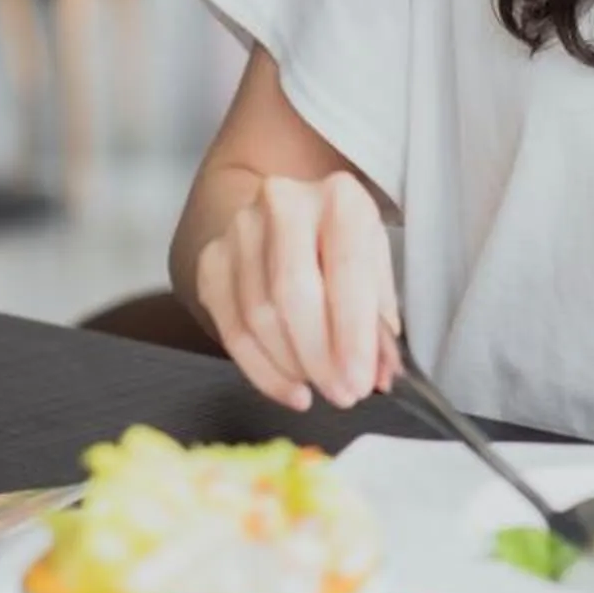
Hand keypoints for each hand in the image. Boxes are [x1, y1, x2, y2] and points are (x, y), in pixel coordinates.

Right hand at [191, 172, 399, 411]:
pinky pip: (231, 330)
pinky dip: (262, 371)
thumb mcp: (375, 270)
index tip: (362, 382)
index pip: (346, 270)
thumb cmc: (341, 246)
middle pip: (293, 294)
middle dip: (319, 357)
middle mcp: (283, 203)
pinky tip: (290, 388)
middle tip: (342, 395)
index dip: (354, 334)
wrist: (289, 215)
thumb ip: (379, 323)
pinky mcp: (211, 261)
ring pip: (259, 317)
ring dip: (293, 366)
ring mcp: (239, 230)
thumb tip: (381, 375)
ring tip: (320, 387)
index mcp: (339, 197)